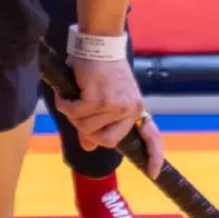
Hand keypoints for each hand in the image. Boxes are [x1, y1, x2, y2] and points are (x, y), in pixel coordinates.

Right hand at [59, 54, 160, 175]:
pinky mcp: (98, 99)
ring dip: (73, 114)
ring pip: (85, 126)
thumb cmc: (100, 70)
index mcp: (135, 109)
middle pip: (105, 141)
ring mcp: (115, 104)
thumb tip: (89, 147)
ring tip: (74, 96)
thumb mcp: (103, 99)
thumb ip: (98, 124)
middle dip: (86, 131)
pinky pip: (74, 112)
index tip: (154, 174)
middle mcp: (130, 108)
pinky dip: (65, 104)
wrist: (98, 43)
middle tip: (78, 113)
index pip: (151, 136)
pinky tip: (66, 93)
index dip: (153, 156)